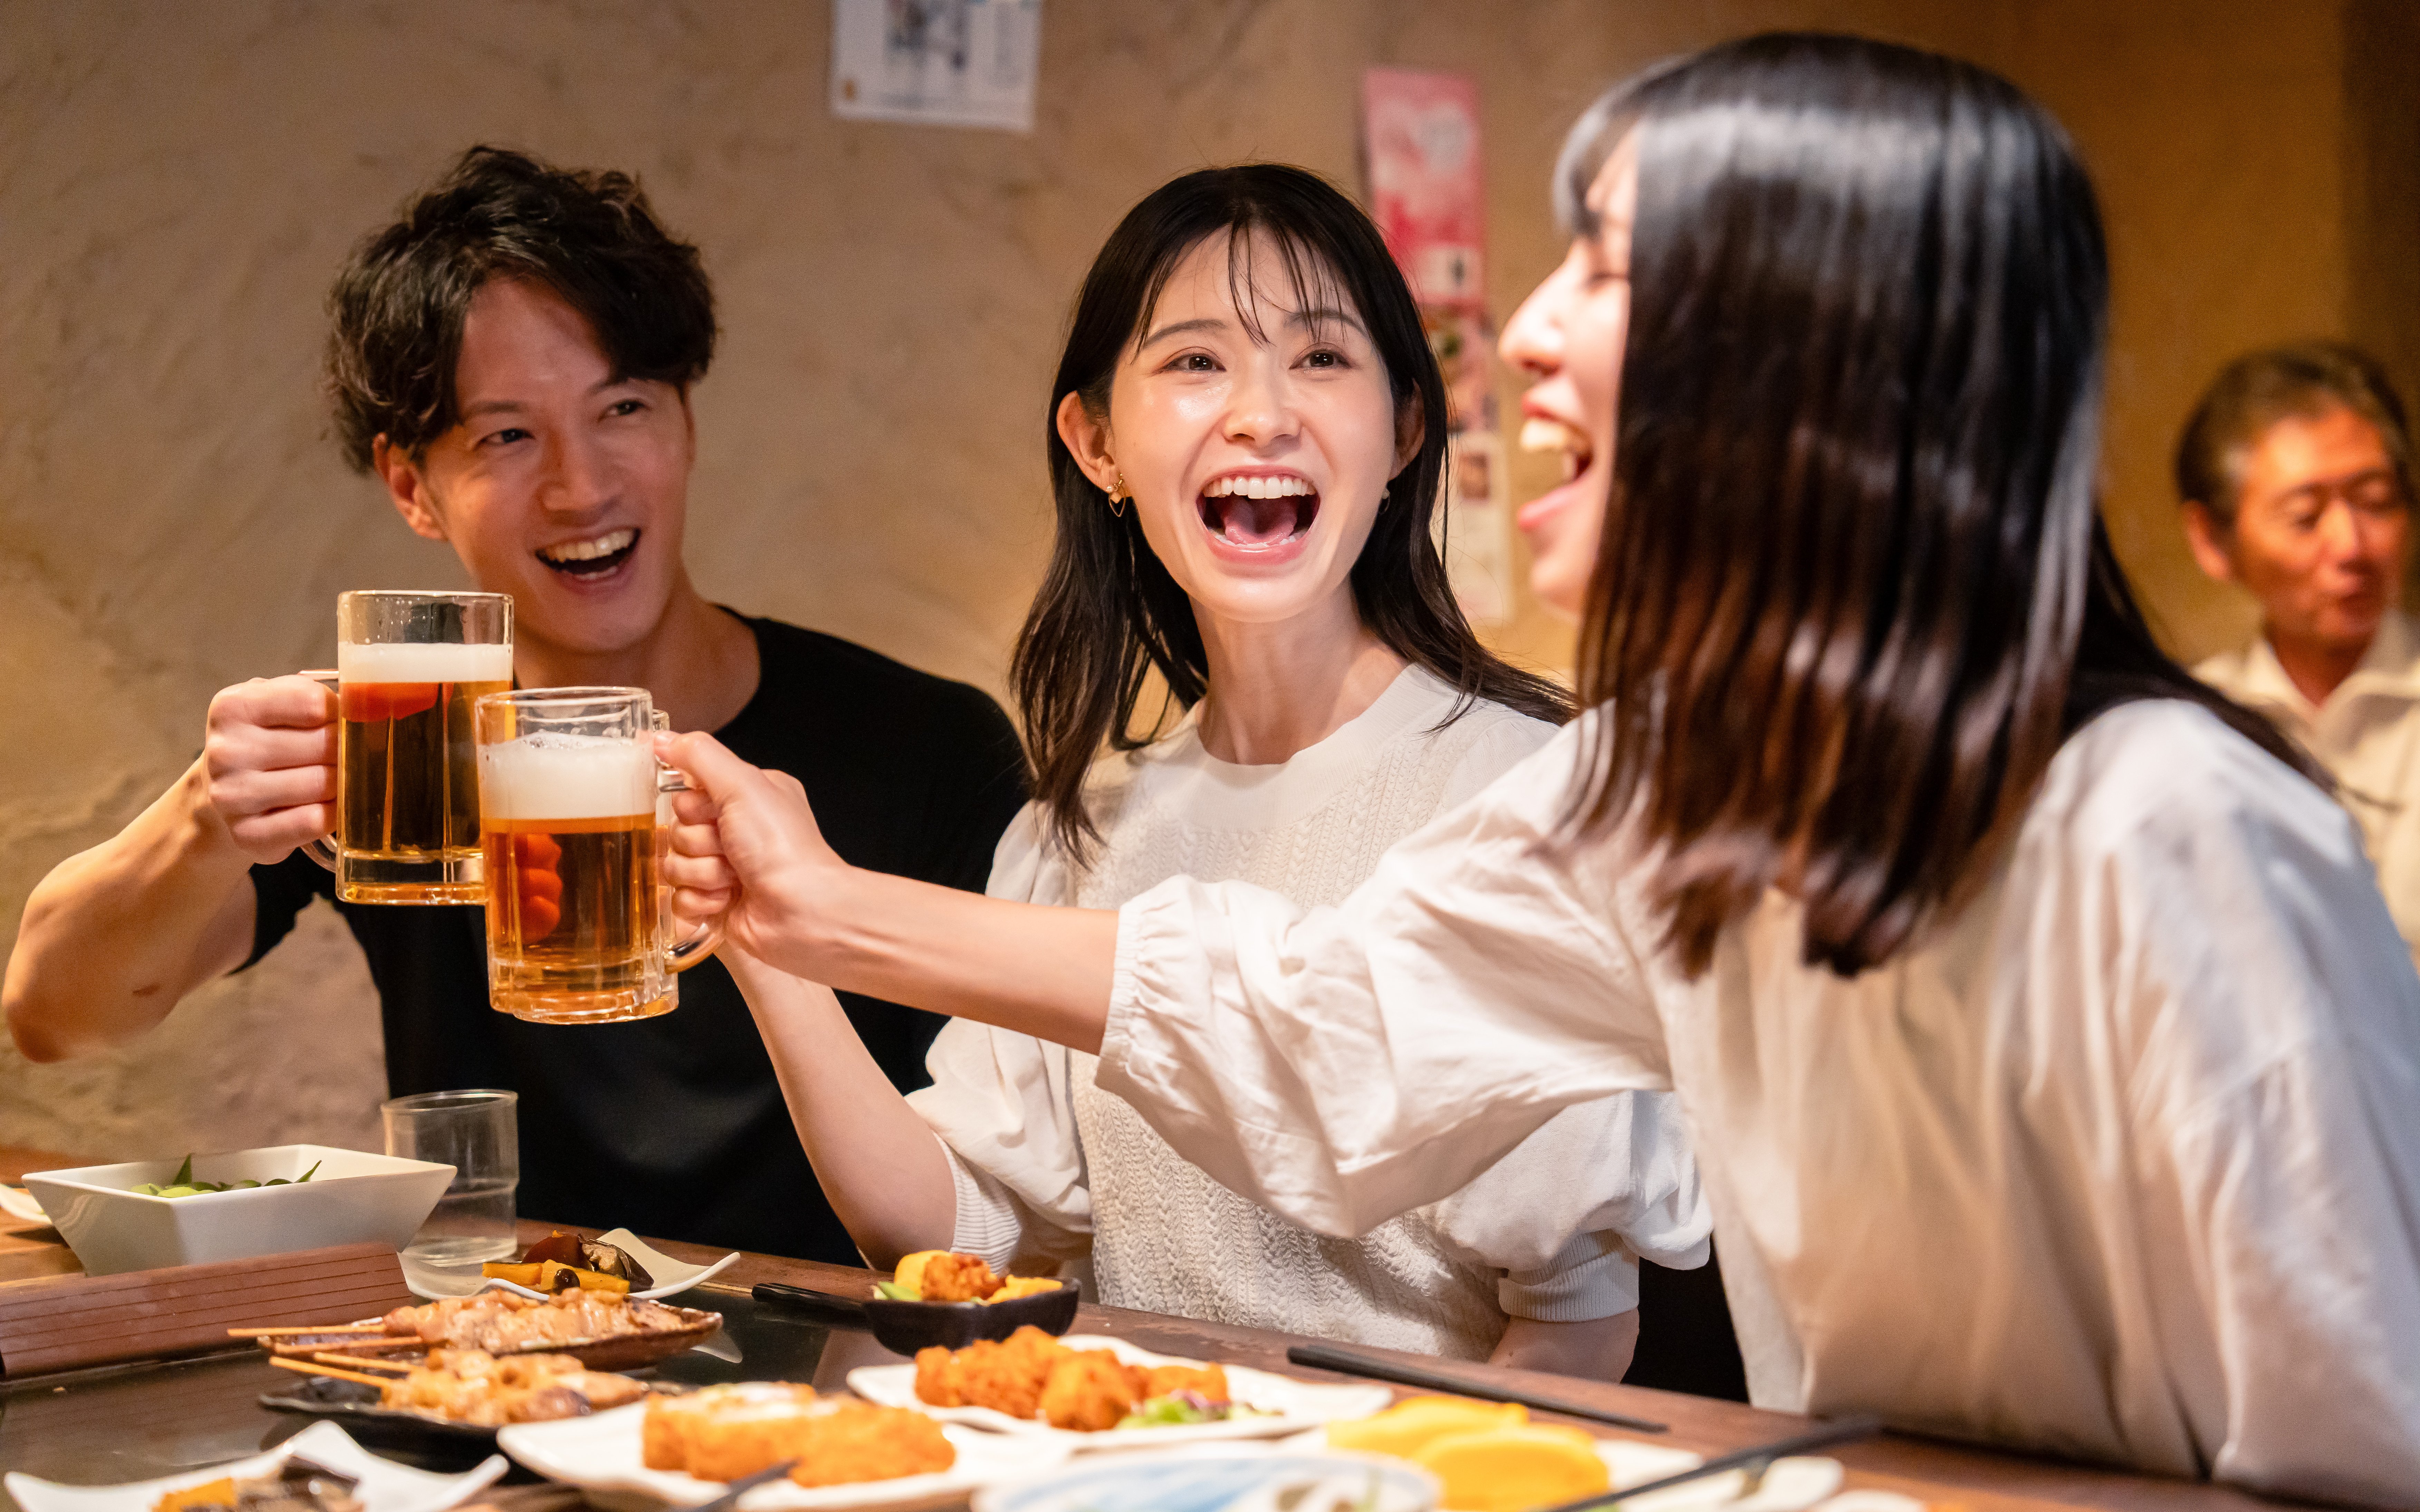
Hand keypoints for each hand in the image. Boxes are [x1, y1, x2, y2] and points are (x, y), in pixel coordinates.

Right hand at [202, 675, 338, 863]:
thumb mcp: (280, 703)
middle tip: (346, 754)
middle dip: (346, 750)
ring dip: (341, 783)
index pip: (314, 702)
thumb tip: (364, 703)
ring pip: (322, 784)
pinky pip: (313, 821)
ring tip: (334, 779)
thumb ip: (315, 695)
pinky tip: (327, 805)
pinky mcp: (247, 834)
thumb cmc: (268, 740)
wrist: (231, 789)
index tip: (340, 721)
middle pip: (324, 745)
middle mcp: (226, 751)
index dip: (340, 713)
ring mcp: (232, 795)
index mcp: (233, 707)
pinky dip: (333, 813)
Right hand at [655, 731, 849, 973]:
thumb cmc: (783, 847)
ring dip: (702, 872)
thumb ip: (698, 755)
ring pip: (673, 865)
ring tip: (734, 876)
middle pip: (676, 830)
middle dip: (698, 842)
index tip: (713, 812)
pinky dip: (701, 901)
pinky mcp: (715, 905)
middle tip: (729, 847)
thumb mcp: (742, 784)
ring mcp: (725, 870)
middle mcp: (736, 831)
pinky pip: (678, 900)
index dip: (692, 806)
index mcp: (746, 797)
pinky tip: (728, 900)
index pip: (686, 793)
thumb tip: (661, 737)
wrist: (803, 910)